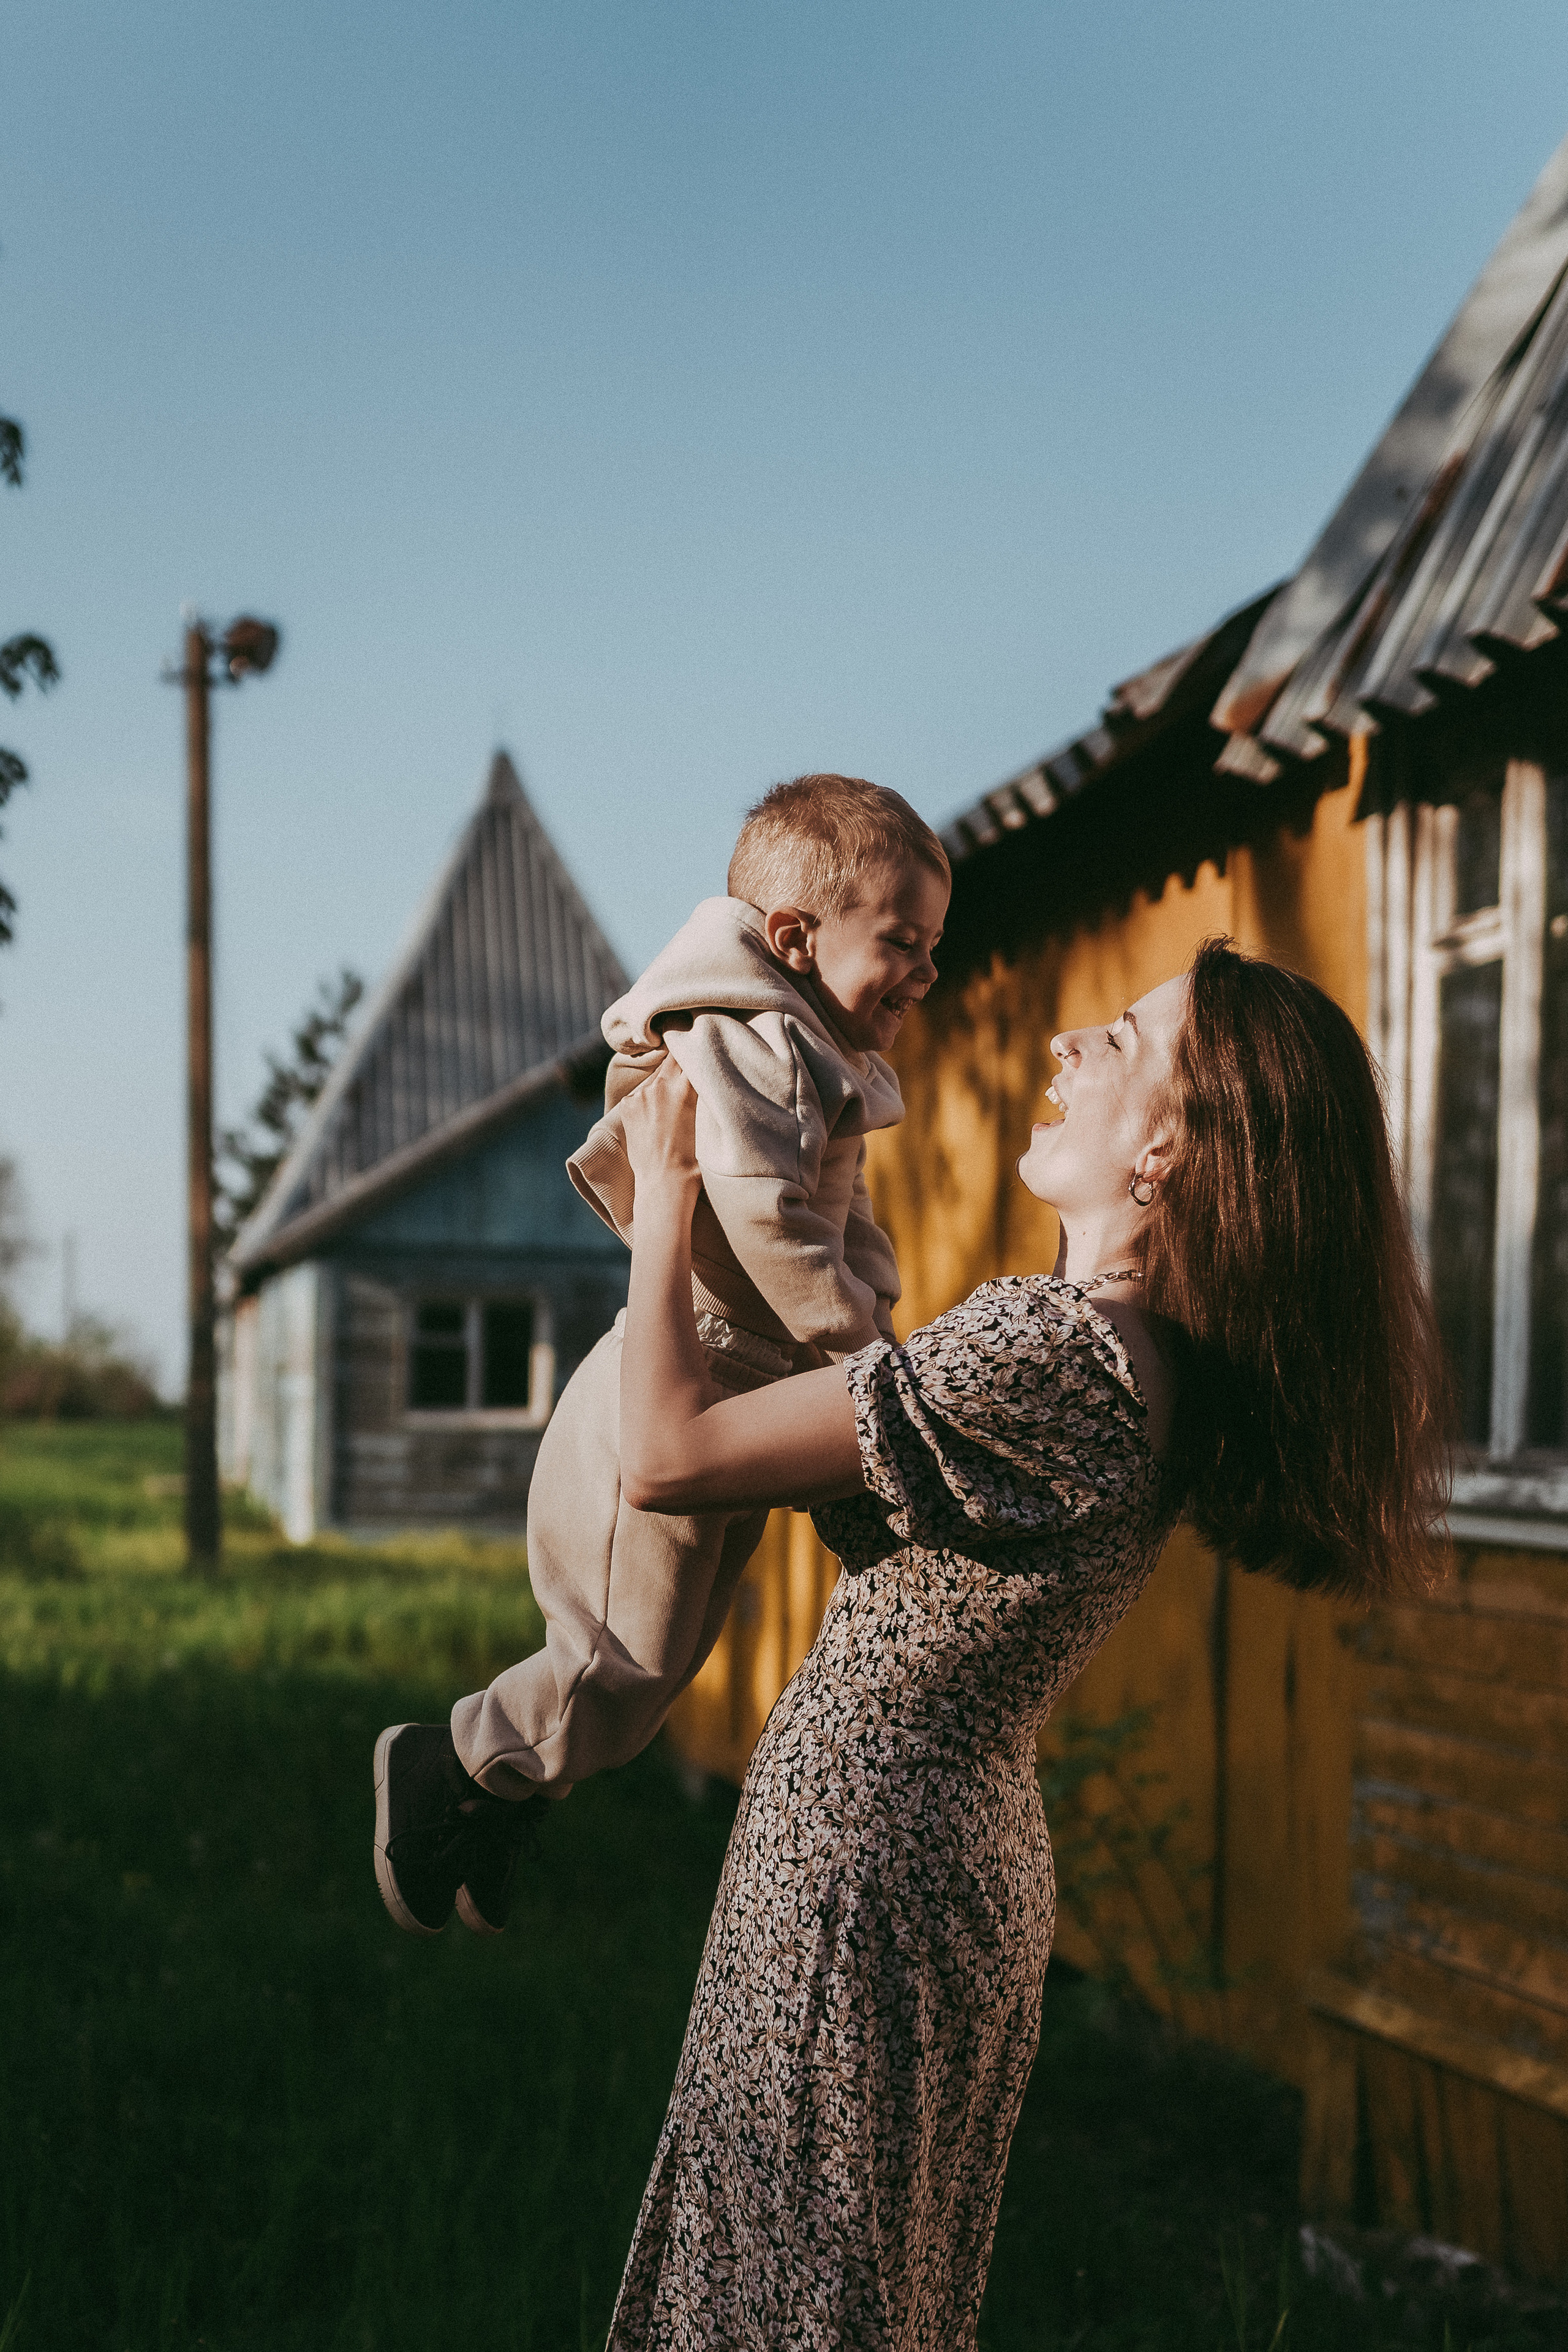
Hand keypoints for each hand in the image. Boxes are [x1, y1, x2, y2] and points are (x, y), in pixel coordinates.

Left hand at [622, 1057, 700, 1196]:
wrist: (664, 1182)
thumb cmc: (695, 1157)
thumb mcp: (707, 1119)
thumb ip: (704, 1092)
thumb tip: (704, 1075)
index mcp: (685, 1088)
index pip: (690, 1055)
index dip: (696, 1051)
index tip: (701, 1051)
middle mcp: (660, 1085)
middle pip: (672, 1060)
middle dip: (681, 1062)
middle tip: (689, 1067)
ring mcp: (641, 1095)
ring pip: (657, 1076)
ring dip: (665, 1082)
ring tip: (672, 1102)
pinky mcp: (627, 1105)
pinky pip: (642, 1092)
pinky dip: (649, 1097)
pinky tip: (657, 1115)